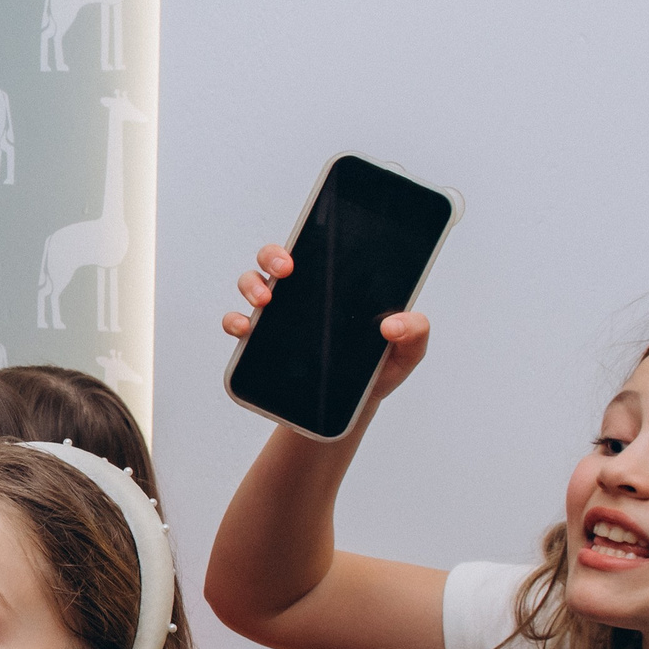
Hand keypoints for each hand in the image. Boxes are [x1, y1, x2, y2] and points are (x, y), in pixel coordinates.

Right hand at [221, 244, 433, 403]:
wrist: (349, 411)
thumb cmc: (376, 372)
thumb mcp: (405, 353)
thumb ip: (415, 334)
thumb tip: (394, 324)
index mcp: (335, 286)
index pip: (315, 249)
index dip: (304, 238)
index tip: (305, 250)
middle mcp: (301, 296)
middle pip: (275, 259)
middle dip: (272, 256)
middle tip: (286, 271)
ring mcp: (278, 318)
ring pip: (251, 283)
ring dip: (251, 285)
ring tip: (264, 301)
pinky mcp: (259, 343)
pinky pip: (237, 323)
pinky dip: (234, 321)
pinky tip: (244, 329)